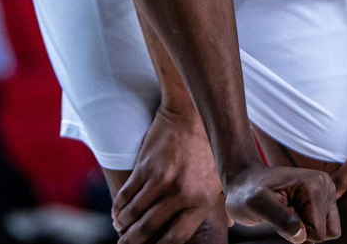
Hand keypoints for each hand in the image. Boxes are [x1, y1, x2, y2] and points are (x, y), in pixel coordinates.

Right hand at [113, 105, 223, 243]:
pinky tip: (117, 213)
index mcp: (202, 201)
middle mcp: (182, 193)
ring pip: (134, 214)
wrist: (191, 115)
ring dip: (123, 225)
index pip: (175, 237)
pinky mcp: (146, 167)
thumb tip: (230, 225)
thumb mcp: (218, 178)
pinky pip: (126, 195)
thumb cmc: (207, 148)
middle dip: (133, 241)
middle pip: (149, 228)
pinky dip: (118, 208)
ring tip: (120, 230)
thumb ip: (219, 204)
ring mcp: (162, 180)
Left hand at [224, 163, 340, 243]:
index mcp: (315, 185)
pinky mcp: (324, 201)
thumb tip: (302, 236)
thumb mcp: (256, 204)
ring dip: (304, 229)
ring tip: (285, 213)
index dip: (295, 232)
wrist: (245, 183)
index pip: (318, 231)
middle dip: (301, 230)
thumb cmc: (246, 192)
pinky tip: (291, 213)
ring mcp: (327, 193)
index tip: (278, 214)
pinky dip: (306, 227)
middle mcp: (326, 186)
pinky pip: (323, 228)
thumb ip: (279, 218)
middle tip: (280, 214)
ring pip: (325, 232)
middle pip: (324, 233)